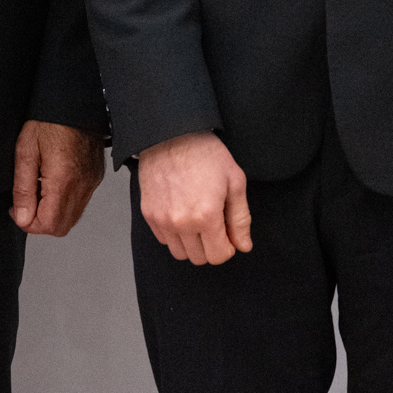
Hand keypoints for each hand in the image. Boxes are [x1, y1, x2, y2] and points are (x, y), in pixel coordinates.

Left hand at [10, 120, 106, 235]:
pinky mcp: (95, 178)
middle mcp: (82, 186)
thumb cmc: (49, 121)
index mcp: (63, 180)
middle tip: (26, 201)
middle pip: (61, 227)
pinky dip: (63, 203)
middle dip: (40, 222)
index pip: (48, 225)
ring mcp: (92, 183)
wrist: (74, 102)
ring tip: (39, 188)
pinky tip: (52, 182)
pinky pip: (80, 203)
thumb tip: (22, 218)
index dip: (27, 223)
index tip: (17, 208)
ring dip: (52, 213)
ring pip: (71, 218)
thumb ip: (23, 189)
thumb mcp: (25, 151)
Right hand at [137, 131, 251, 265]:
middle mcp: (182, 222)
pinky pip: (164, 240)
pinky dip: (174, 234)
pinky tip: (182, 213)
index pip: (218, 256)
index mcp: (206, 216)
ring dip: (191, 243)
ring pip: (180, 253)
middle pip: (199, 258)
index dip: (227, 248)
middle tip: (214, 225)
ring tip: (197, 220)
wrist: (171, 134)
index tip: (227, 234)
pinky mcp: (149, 214)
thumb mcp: (234, 181)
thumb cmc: (205, 153)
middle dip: (210, 246)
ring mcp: (162, 220)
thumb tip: (243, 245)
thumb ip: (240, 219)